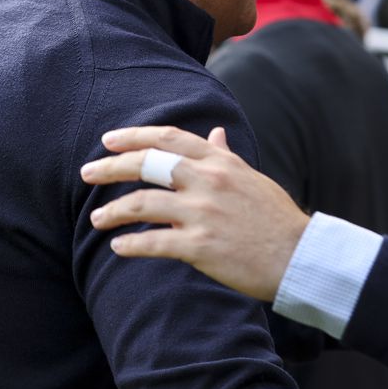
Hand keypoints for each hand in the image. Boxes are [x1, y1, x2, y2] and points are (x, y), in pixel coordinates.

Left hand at [81, 127, 310, 301]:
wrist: (299, 256)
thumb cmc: (275, 218)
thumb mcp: (251, 177)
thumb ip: (226, 156)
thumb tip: (216, 133)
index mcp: (220, 162)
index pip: (168, 138)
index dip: (133, 136)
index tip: (108, 140)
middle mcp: (209, 181)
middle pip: (147, 164)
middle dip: (111, 167)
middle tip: (88, 173)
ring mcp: (204, 213)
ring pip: (142, 204)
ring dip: (113, 212)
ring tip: (97, 220)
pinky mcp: (201, 247)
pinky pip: (154, 243)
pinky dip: (131, 245)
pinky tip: (118, 248)